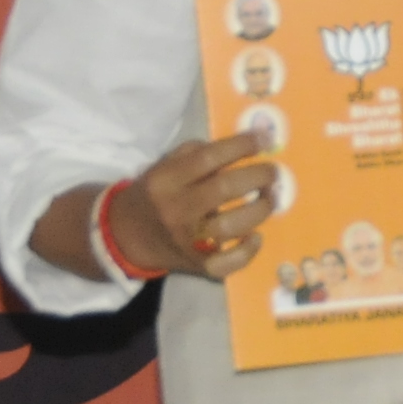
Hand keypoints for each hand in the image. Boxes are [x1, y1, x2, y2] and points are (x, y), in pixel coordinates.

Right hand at [96, 132, 279, 282]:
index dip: (241, 146)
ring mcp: (187, 240)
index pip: (208, 157)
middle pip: (224, 189)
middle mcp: (176, 209)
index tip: (265, 139)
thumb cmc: (156, 193)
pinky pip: (227, 263)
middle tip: (274, 172)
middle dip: (258, 176)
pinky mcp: (196, 264)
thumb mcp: (165, 165)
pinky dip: (248, 251)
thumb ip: (196, 152)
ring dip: (261, 209)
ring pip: (231, 225)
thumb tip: (242, 145)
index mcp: (166, 179)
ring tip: (271, 198)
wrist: (128, 235)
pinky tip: (256, 236)